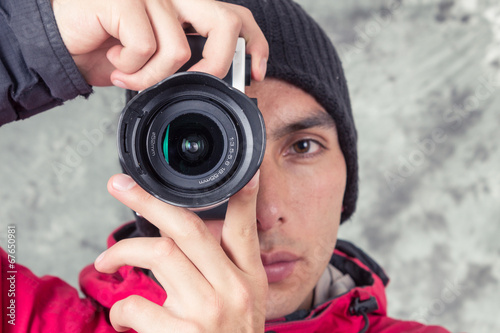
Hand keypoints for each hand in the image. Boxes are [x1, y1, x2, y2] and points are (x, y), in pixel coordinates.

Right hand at [52, 0, 267, 89]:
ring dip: (153, 76)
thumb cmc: (107, 50)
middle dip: (217, 64)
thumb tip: (220, 79)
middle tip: (195, 80)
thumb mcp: (157, 60)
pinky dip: (132, 70)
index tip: (257, 72)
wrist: (61, 46)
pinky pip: (145, 47)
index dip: (256, 43)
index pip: (236, 16)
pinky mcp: (124, 0)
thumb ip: (188, 60)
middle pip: (225, 23)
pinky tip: (114, 61)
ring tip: (129, 73)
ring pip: (179, 48)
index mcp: (186, 8)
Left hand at [94, 172, 267, 331]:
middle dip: (149, 201)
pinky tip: (123, 316)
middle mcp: (231, 290)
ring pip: (158, 254)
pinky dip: (120, 309)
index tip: (242, 172)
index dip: (243, 197)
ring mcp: (206, 312)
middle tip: (121, 186)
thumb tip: (181, 240)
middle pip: (187, 229)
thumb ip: (223, 270)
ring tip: (106, 261)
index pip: (245, 229)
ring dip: (122, 253)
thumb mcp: (245, 304)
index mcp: (248, 279)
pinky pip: (135, 305)